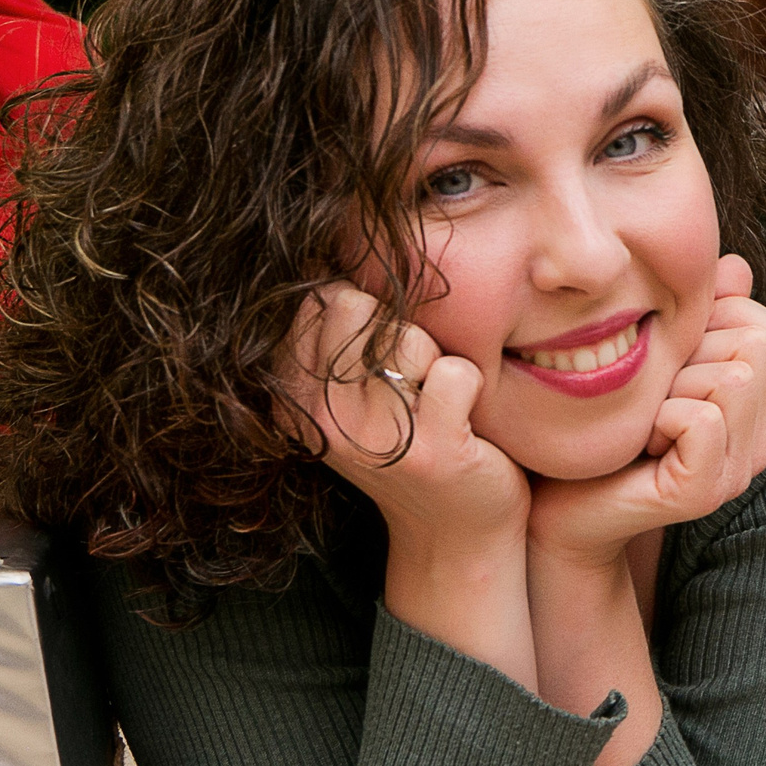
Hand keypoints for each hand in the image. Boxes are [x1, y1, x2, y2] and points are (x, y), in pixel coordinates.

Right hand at [278, 279, 527, 551]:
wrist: (456, 531)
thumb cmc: (411, 438)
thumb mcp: (355, 390)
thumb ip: (336, 330)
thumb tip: (329, 233)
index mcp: (292, 393)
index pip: (316, 297)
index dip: (361, 308)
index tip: (376, 353)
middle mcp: (318, 415)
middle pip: (355, 305)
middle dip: (396, 326)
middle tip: (413, 376)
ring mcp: (371, 436)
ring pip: (406, 336)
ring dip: (437, 357)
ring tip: (435, 401)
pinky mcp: (430, 451)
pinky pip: (458, 372)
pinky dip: (473, 385)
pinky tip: (465, 420)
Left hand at [527, 255, 765, 566]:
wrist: (557, 502)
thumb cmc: (606, 421)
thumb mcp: (658, 355)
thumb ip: (701, 312)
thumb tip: (735, 266)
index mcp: (759, 409)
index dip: (721, 327)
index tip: (675, 365)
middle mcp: (760, 442)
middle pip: (757, 347)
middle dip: (694, 353)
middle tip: (656, 397)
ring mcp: (737, 471)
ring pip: (733, 379)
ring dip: (676, 385)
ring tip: (649, 419)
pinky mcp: (703, 492)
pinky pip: (702, 418)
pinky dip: (662, 416)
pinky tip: (641, 441)